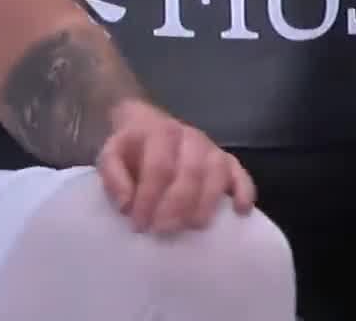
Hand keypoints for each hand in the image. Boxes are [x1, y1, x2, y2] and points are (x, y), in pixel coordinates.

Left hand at [96, 98, 256, 234]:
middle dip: (177, 206)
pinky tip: (239, 212)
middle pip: (191, 172)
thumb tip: (127, 205)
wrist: (146, 125)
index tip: (139, 225)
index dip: (150, 198)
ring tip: (192, 228)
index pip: (159, 168)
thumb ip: (112, 177)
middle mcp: (190, 137)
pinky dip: (244, 193)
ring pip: (218, 174)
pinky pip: (242, 175)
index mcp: (160, 132)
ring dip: (206, 204)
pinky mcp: (228, 161)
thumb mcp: (110, 156)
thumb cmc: (130, 149)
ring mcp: (212, 149)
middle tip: (163, 231)